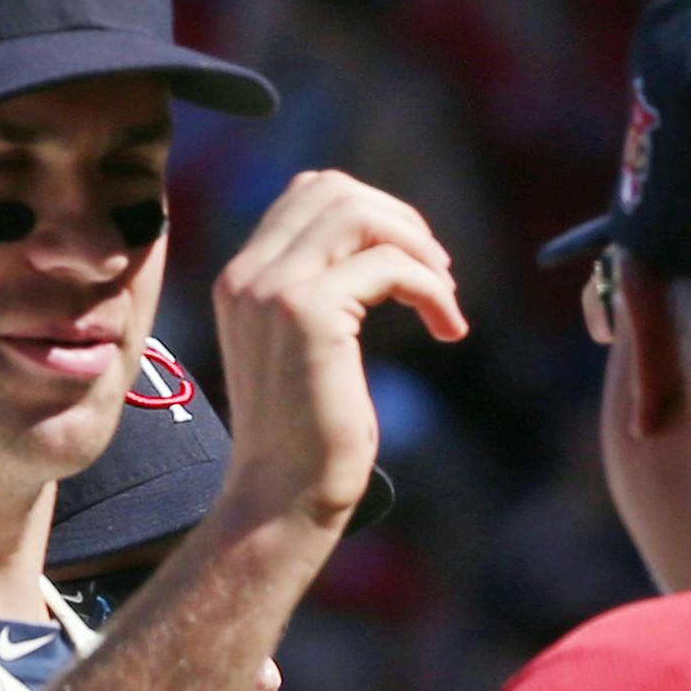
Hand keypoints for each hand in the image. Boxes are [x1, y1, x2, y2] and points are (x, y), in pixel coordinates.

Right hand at [212, 171, 465, 538]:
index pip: (309, 193)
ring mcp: (272, 289)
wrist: (281, 501)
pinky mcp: (308, 314)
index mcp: (242, 279)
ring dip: (418, 247)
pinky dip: (430, 288)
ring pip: (360, 214)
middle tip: (439, 274)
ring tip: (446, 299)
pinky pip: (389, 266)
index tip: (413, 261)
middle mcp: (248, 275)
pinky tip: (448, 328)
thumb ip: (321, 294)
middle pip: (335, 190)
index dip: (375, 213)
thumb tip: (386, 253)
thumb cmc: (305, 442)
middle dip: (401, 221)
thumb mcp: (306, 352)